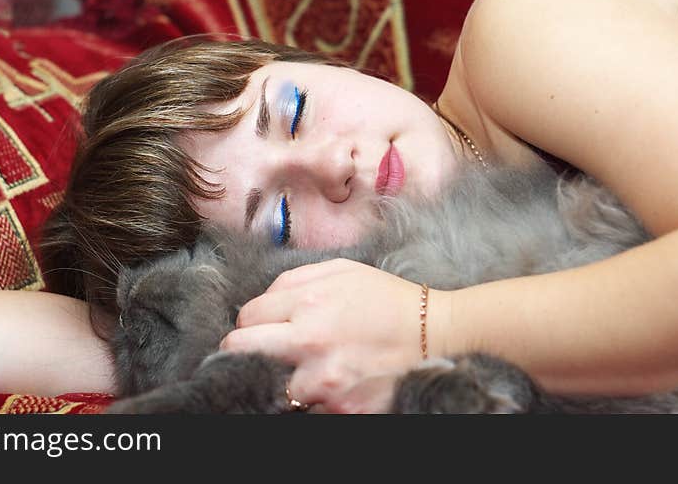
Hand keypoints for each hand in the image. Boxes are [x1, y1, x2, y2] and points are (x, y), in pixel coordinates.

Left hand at [219, 258, 425, 412]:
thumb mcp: (340, 269)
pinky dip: (314, 397)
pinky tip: (332, 381)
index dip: (248, 324)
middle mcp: (311, 341)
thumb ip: (293, 280)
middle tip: (259, 352)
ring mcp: (325, 380)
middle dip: (243, 351)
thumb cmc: (386, 298)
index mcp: (307, 302)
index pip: (245, 318)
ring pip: (272, 385)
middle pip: (241, 351)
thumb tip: (261, 301)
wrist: (436, 332)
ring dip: (284, 378)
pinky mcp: (342, 408)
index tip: (256, 329)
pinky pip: (309, 406)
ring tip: (307, 368)